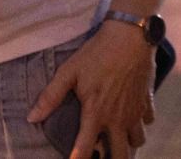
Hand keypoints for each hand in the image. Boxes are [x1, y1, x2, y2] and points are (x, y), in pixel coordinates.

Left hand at [28, 22, 155, 158]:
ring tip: (118, 137)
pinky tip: (133, 115)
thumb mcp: (70, 71)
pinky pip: (149, 121)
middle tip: (102, 155)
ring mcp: (136, 110)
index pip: (85, 149)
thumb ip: (51, 96)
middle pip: (120, 154)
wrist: (132, 34)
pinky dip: (141, 122)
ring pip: (138, 141)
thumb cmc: (98, 52)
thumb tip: (32, 118)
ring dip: (128, 143)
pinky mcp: (148, 100)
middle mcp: (118, 118)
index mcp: (96, 113)